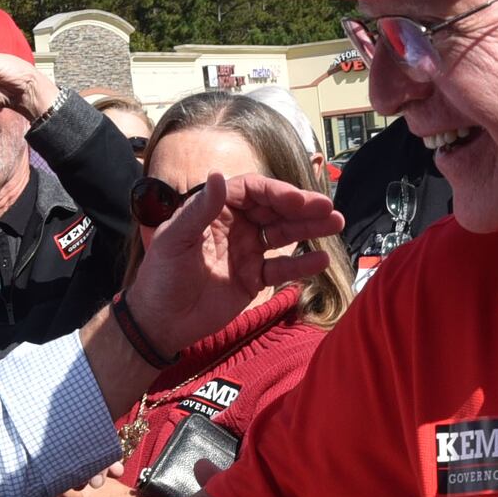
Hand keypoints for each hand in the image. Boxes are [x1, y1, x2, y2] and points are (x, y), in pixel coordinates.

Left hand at [113, 174, 345, 358]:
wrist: (161, 321)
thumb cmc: (161, 276)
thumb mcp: (176, 239)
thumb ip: (200, 209)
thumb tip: (219, 174)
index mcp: (215, 210)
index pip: (252, 191)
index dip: (276, 192)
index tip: (297, 200)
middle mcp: (235, 226)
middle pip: (274, 210)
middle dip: (301, 209)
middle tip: (327, 209)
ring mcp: (247, 252)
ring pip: (284, 235)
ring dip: (309, 229)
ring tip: (336, 223)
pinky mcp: (254, 278)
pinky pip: (282, 268)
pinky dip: (301, 265)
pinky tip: (320, 260)